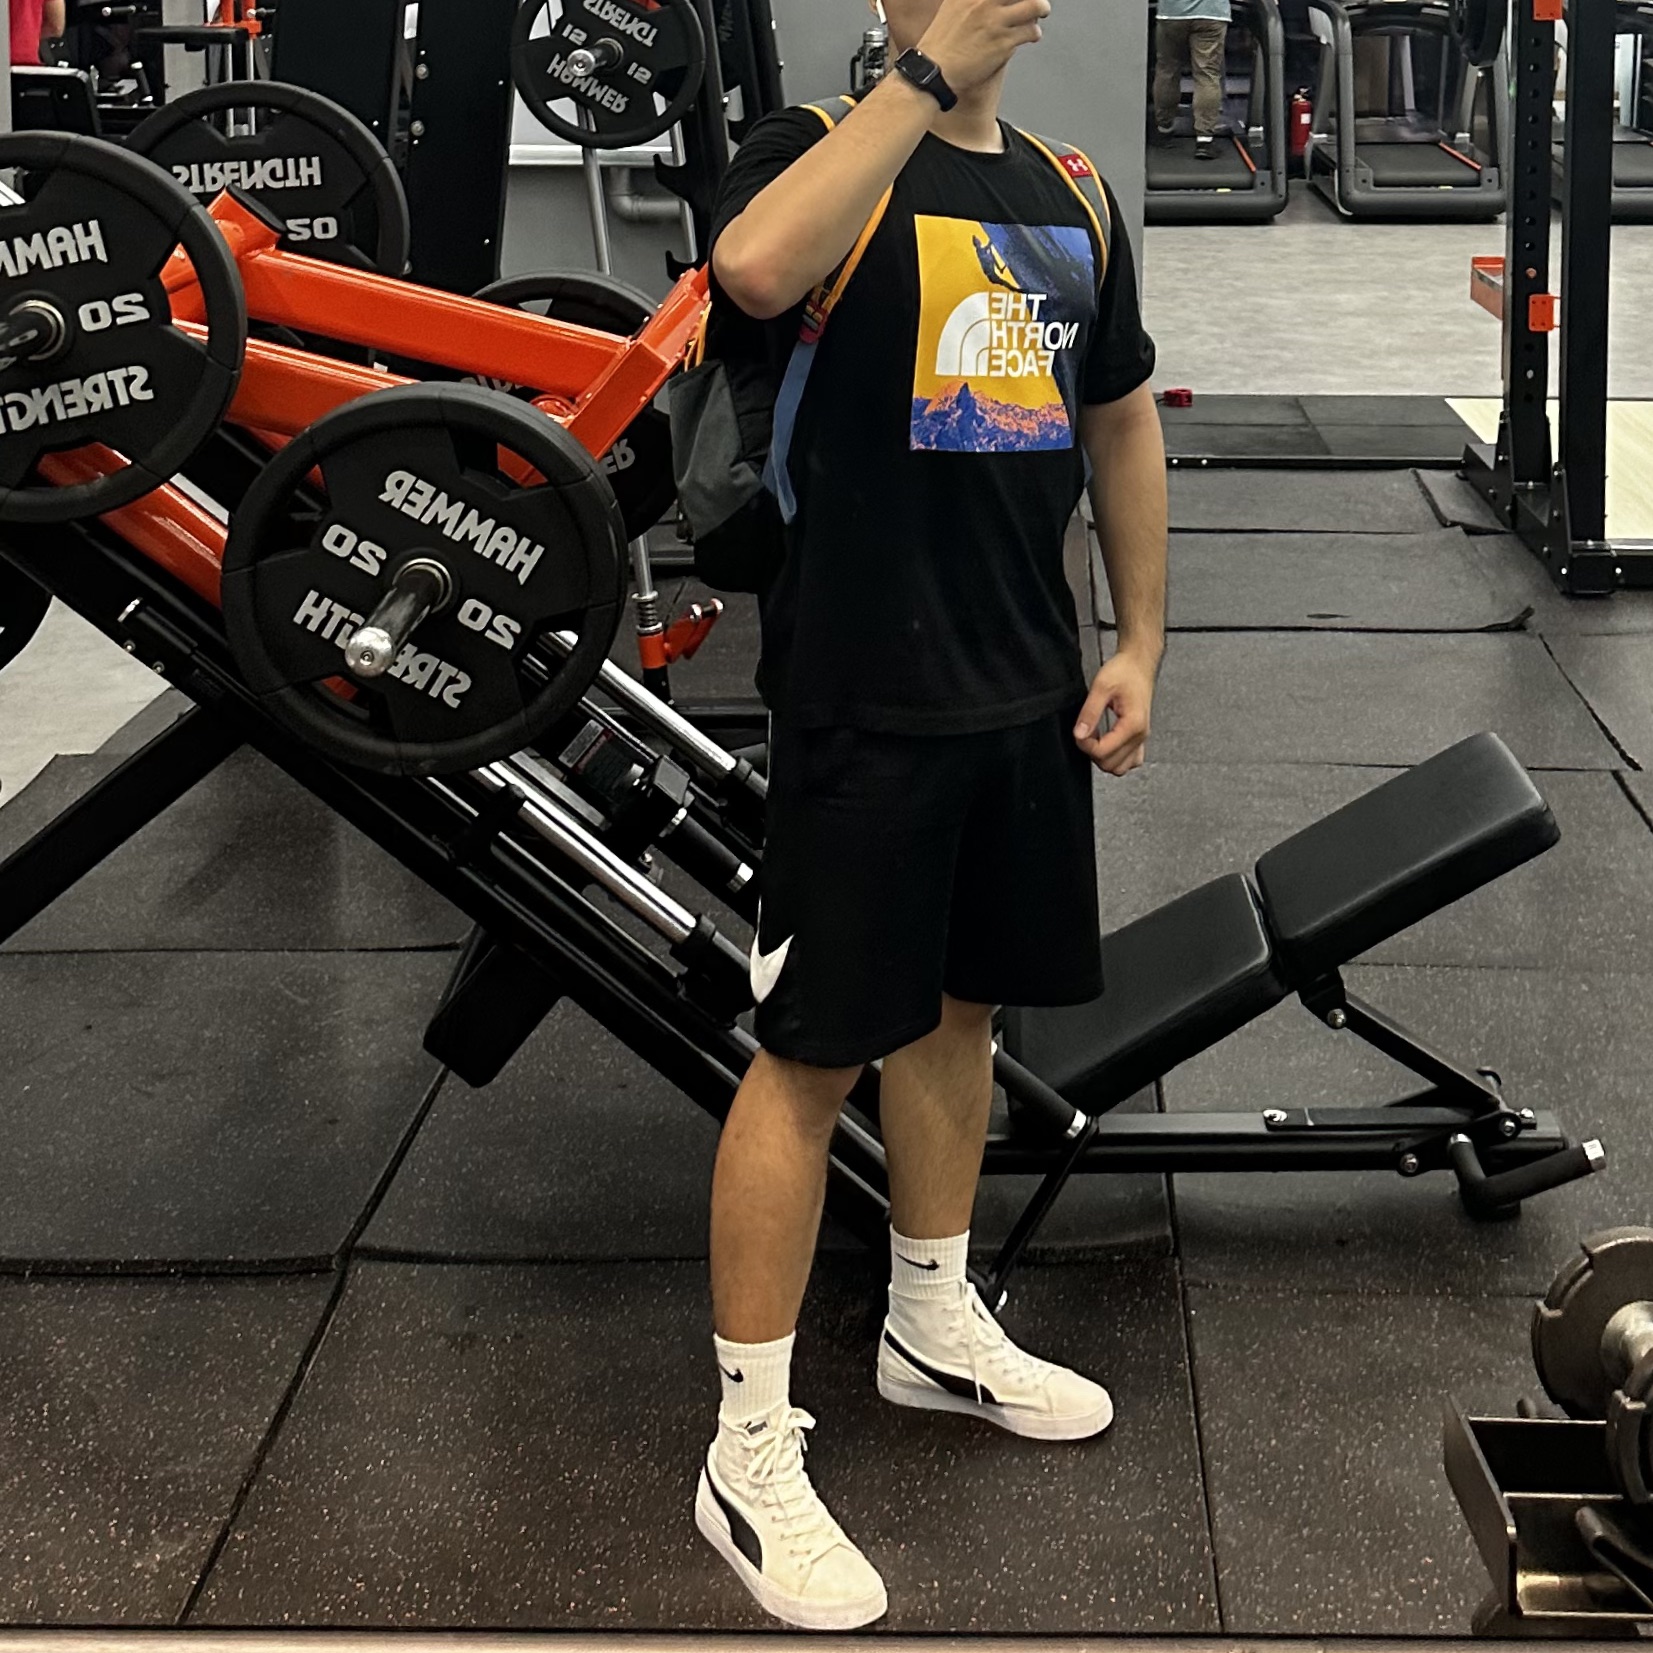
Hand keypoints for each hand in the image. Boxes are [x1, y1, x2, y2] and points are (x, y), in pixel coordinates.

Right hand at [917, 0, 1052, 93]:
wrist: (935, 71)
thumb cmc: (940, 43)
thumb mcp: (951, 7)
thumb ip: (968, 0)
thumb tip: (981, 1)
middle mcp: (984, 2)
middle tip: (1035, 0)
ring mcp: (995, 22)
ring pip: (1033, 5)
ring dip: (1041, 8)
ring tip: (1041, 11)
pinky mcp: (1003, 43)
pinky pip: (1029, 32)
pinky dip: (1034, 32)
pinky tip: (1031, 35)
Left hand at [1074, 647, 1158, 775]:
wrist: (1139, 664)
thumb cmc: (1124, 671)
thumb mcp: (1101, 687)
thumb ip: (1090, 712)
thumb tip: (1080, 734)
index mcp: (1133, 724)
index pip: (1104, 751)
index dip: (1085, 745)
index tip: (1078, 732)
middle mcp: (1141, 735)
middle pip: (1112, 764)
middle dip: (1093, 752)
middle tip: (1085, 733)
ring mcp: (1142, 738)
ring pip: (1121, 767)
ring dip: (1104, 758)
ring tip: (1095, 738)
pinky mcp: (1140, 736)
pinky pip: (1130, 760)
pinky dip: (1116, 758)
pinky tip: (1106, 742)